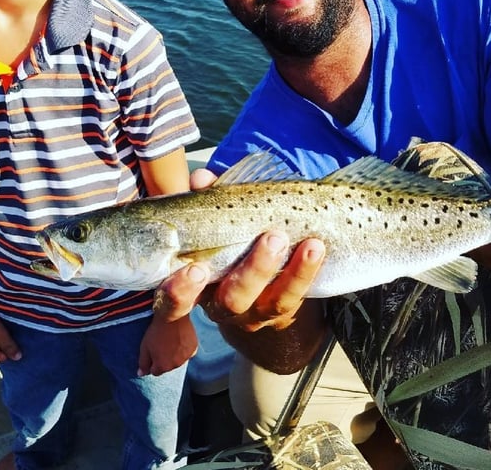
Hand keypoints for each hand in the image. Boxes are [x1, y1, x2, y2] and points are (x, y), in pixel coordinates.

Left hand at [138, 314, 198, 376]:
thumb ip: (143, 363)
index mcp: (162, 366)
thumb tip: (140, 374)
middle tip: (163, 343)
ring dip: (175, 354)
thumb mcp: (145, 347)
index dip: (153, 361)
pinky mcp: (193, 349)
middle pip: (168, 366)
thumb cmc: (157, 331)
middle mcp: (175, 365)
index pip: (155, 371)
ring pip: (178, 360)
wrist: (173, 316)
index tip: (153, 350)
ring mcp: (186, 358)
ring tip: (172, 340)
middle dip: (164, 359)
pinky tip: (180, 338)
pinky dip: (184, 348)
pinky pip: (187, 353)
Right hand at [153, 167, 328, 371]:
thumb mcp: (210, 221)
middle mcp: (221, 305)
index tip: (194, 269)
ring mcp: (255, 312)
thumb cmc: (223, 244)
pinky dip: (306, 272)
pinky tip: (317, 248)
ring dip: (291, 269)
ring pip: (271, 301)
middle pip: (231, 301)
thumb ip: (203, 199)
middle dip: (252, 271)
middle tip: (271, 237)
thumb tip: (201, 178)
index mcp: (192, 288)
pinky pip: (295, 297)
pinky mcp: (281, 310)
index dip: (178, 292)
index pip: (173, 302)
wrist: (251, 290)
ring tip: (306, 240)